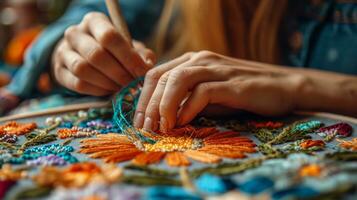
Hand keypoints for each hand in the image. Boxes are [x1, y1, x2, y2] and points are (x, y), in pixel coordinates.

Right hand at [51, 12, 155, 95]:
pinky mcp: (59, 71)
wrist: (84, 55)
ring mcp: (63, 52)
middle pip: (96, 54)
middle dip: (119, 73)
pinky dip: (97, 90)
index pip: (109, 36)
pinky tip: (109, 90)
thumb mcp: (128, 46)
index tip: (142, 72)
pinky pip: (78, 84)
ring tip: (121, 87)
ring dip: (107, 82)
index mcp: (94, 21)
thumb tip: (148, 65)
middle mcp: (75, 33)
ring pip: (83, 69)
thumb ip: (141, 54)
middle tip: (132, 84)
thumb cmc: (112, 50)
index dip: (128, 57)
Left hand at [133, 51, 305, 131]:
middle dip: (149, 105)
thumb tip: (163, 119)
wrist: (284, 87)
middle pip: (162, 77)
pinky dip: (189, 108)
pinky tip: (184, 122)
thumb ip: (188, 101)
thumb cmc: (244, 94)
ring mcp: (217, 68)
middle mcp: (201, 59)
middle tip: (146, 129)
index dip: (143, 98)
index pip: (156, 74)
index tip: (140, 121)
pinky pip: (203, 91)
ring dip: (164, 105)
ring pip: (178, 79)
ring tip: (163, 126)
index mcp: (192, 61)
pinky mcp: (233, 82)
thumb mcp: (210, 96)